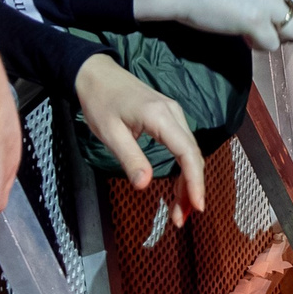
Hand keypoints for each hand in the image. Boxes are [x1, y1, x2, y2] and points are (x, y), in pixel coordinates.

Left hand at [73, 53, 204, 225]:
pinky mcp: (168, 118)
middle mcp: (174, 114)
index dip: (195, 181)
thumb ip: (130, 158)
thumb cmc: (100, 101)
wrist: (96, 73)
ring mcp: (173, 114)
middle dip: (191, 189)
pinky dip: (182, 169)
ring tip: (179, 212)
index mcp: (160, 116)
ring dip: (188, 182)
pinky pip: (182, 147)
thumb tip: (145, 186)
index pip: (188, 152)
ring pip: (190, 153)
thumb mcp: (109, 134)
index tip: (196, 206)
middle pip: (193, 156)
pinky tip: (177, 188)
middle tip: (182, 220)